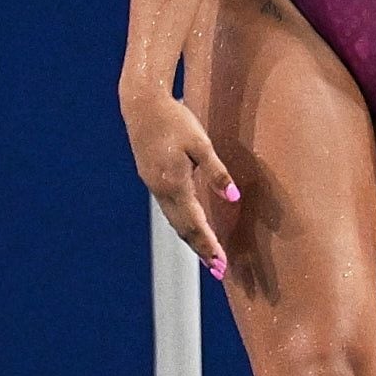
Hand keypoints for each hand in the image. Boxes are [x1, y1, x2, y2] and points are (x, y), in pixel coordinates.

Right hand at [125, 84, 239, 274]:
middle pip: (183, 228)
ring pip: (174, 220)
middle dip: (201, 250)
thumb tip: (233, 199)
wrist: (142, 105)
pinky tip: (190, 226)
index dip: (209, 246)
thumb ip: (217, 172)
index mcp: (174, 185)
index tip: (221, 265)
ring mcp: (154, 185)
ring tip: (207, 255)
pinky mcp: (151, 178)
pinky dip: (182, 223)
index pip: (195, 224)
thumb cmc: (175, 120)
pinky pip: (169, 208)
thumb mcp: (201, 144)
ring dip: (191, 239)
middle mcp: (161, 190)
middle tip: (218, 270)